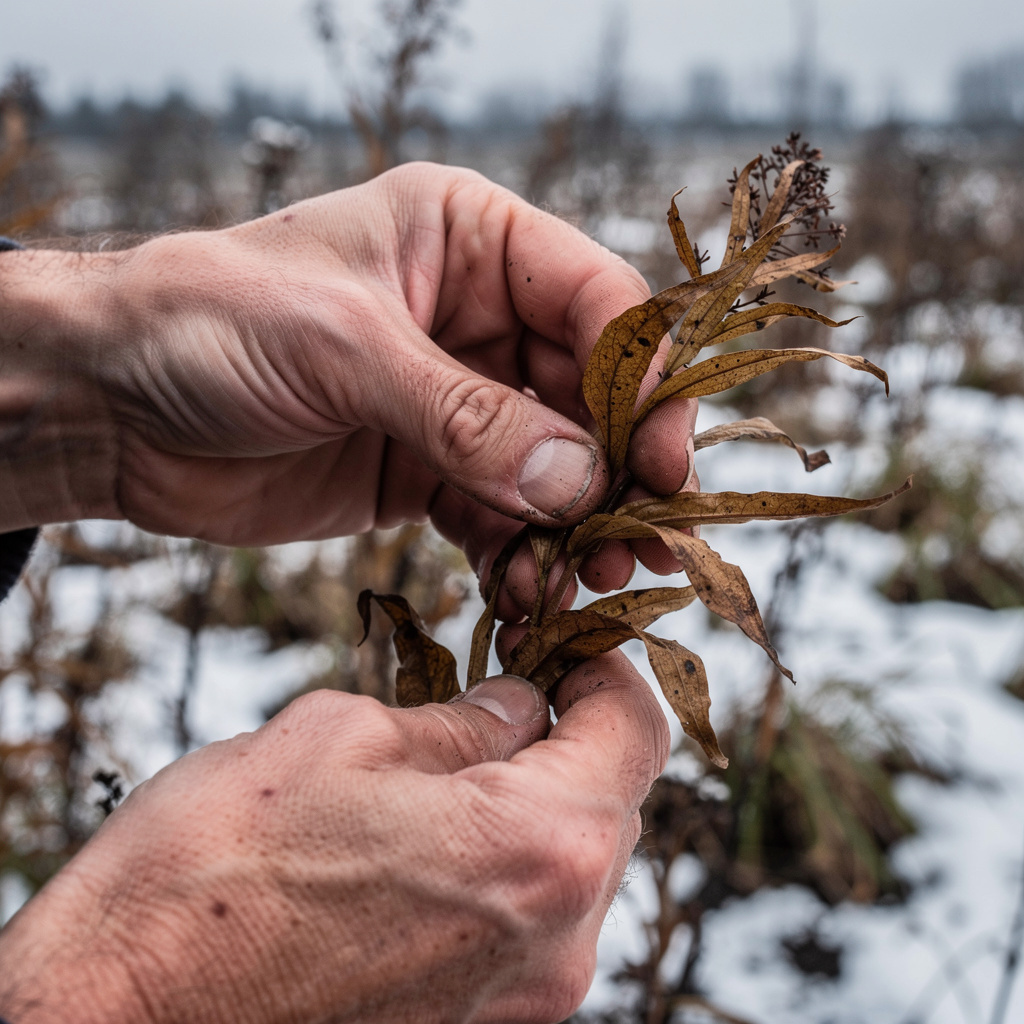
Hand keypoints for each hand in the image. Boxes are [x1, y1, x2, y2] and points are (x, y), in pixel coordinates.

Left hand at [0, 162, 695, 602]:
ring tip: (590, 580)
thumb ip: (467, 418)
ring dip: (576, 526)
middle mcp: (476, 318)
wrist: (111, 403)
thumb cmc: (210, 324)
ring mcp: (453, 402)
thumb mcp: (346, 351)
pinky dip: (517, 556)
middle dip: (617, 470)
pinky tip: (526, 592)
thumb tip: (580, 481)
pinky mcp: (423, 473)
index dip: (641, 381)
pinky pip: (496, 516)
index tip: (664, 461)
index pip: (596, 302)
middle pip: (586, 395)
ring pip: (550, 466)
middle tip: (641, 541)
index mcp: (471, 240)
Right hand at [0, 653, 668, 1023]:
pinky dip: (505, 861)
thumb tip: (517, 706)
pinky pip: (531, 917)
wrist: (115, 1019)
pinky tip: (428, 838)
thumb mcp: (343, 738)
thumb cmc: (213, 870)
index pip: (637, 729)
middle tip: (501, 690)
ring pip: (575, 859)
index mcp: (539, 846)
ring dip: (536, 797)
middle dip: (569, 733)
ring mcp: (525, 997)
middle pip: (616, 799)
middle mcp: (558, 938)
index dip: (604, 669)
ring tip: (448, 765)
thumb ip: (459, 720)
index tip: (561, 644)